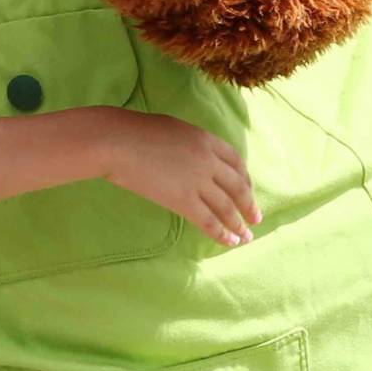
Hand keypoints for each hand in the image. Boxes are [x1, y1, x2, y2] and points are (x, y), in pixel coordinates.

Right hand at [95, 108, 259, 245]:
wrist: (115, 141)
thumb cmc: (134, 130)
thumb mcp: (172, 129)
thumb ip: (190, 144)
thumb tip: (193, 158)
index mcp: (206, 139)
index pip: (236, 162)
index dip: (245, 179)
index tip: (247, 191)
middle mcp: (209, 161)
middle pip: (238, 187)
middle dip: (249, 205)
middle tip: (255, 219)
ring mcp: (198, 181)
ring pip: (226, 207)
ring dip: (238, 224)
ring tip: (245, 237)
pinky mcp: (183, 200)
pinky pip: (209, 221)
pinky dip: (221, 233)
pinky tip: (229, 241)